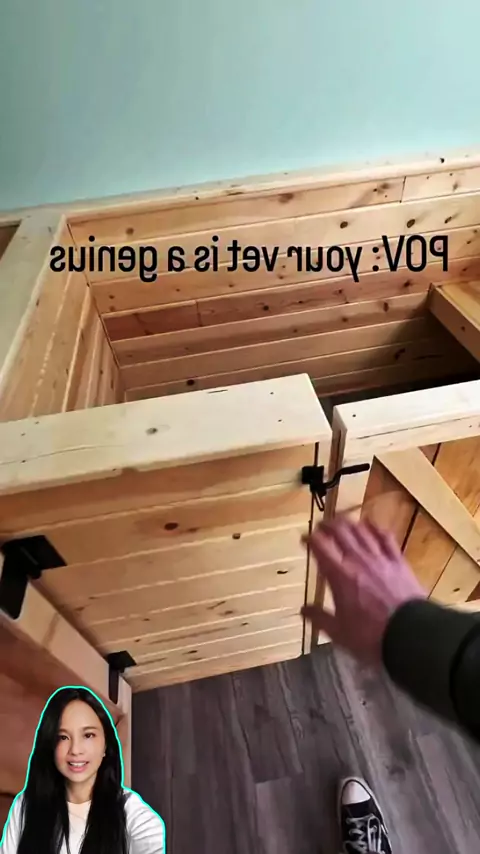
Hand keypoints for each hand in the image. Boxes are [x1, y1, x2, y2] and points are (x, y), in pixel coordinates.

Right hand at [301, 517, 426, 664]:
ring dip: (349, 524)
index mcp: (339, 575)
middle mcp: (358, 560)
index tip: (304, 538)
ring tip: (343, 523)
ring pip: (362, 530)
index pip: (320, 546)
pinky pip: (386, 537)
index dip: (310, 538)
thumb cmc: (371, 636)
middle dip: (328, 525)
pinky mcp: (398, 561)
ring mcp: (380, 558)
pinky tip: (371, 526)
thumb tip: (303, 610)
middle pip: (340, 531)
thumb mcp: (340, 633)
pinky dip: (375, 528)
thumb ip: (320, 618)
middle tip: (322, 526)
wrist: (411, 634)